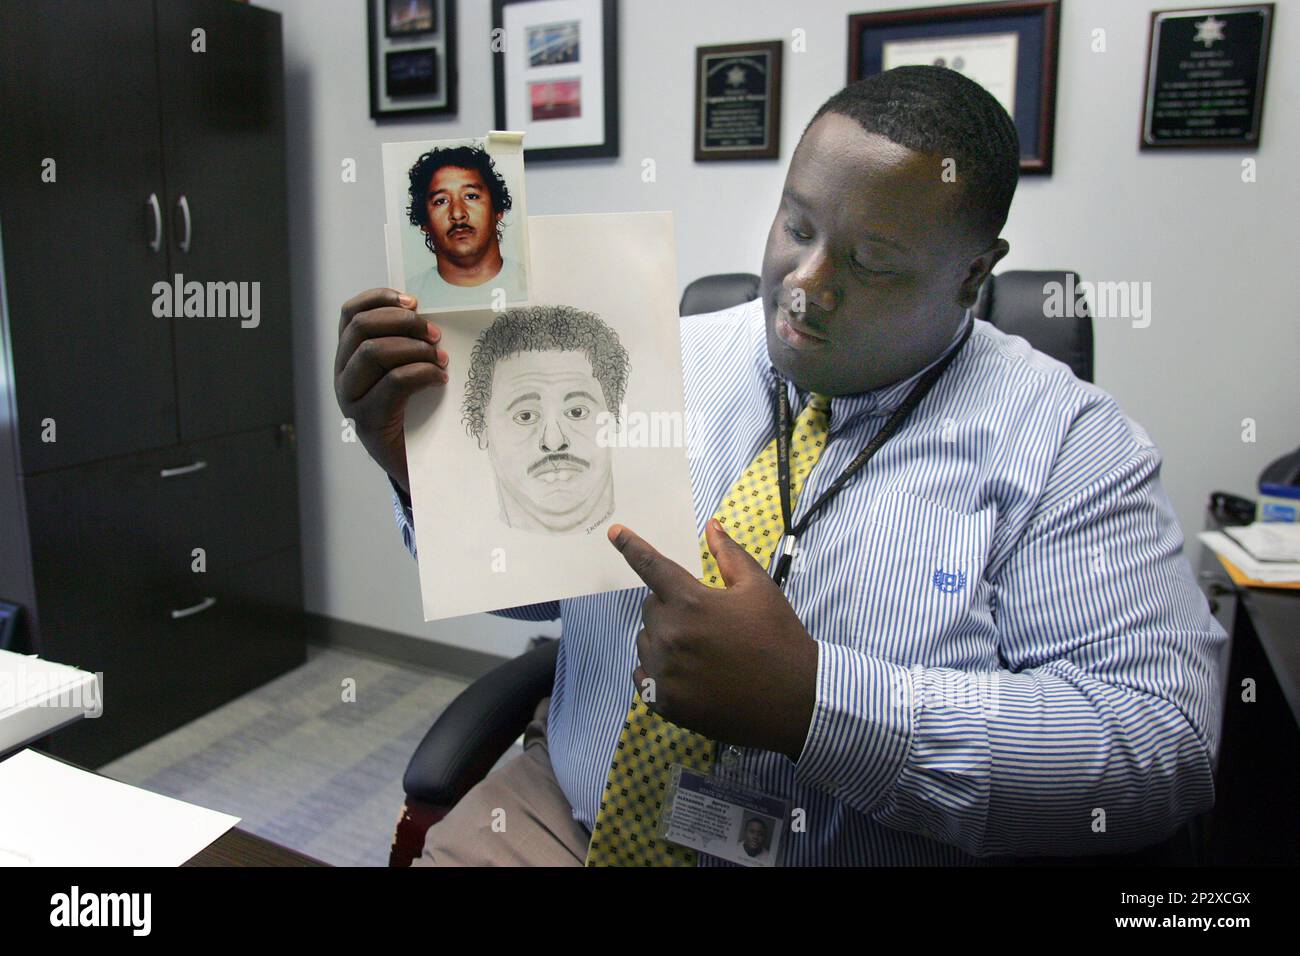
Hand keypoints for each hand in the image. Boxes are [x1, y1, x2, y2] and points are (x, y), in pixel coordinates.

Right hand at [334, 288, 446, 494]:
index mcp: (348, 356)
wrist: (416, 464)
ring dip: (414, 348)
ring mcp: (350, 398)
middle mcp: (342, 374)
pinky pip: (394, 382)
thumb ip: (405, 343)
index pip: (350, 313)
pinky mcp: (366, 420)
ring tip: (440, 358)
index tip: (414, 301)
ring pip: (373, 351)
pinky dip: (423, 373)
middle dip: (403, 322)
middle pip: (361, 327)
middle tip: (434, 334)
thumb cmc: (414, 412)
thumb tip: (427, 313)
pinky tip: (440, 379)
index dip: (379, 298)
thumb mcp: (405, 369)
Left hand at [611, 519, 818, 760]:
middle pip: (651, 608)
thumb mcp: (760, 588)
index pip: (651, 567)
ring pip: (646, 641)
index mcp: (691, 603)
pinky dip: (658, 670)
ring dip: (664, 638)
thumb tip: (711, 525)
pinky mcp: (664, 702)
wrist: (796, 700)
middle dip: (672, 606)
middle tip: (706, 620)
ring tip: (702, 650)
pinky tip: (688, 674)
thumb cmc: (779, 638)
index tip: (614, 532)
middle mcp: (670, 636)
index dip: (631, 547)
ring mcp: (664, 672)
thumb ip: (730, 555)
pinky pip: (643, 674)